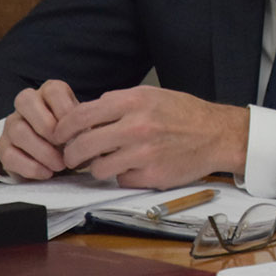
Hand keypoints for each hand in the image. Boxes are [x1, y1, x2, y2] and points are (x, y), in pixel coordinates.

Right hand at [0, 79, 79, 179]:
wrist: (52, 157)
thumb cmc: (70, 136)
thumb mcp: (81, 127)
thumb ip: (85, 126)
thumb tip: (88, 134)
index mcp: (49, 93)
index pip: (53, 90)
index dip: (66, 110)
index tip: (78, 130)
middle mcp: (27, 104)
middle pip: (26, 101)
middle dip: (47, 126)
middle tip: (64, 145)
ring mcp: (12, 125)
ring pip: (18, 130)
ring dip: (42, 151)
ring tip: (60, 164)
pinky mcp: (3, 148)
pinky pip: (10, 155)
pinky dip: (31, 166)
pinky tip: (47, 172)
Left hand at [50, 85, 248, 187]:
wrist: (216, 134)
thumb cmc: (184, 114)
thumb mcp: (151, 95)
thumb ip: (118, 102)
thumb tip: (86, 114)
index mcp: (134, 102)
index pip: (80, 116)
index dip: (62, 128)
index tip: (58, 135)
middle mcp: (136, 127)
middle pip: (82, 146)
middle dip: (71, 154)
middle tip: (72, 157)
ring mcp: (143, 153)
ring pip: (98, 168)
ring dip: (98, 167)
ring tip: (108, 161)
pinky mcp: (151, 176)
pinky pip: (122, 179)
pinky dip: (124, 175)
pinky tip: (136, 166)